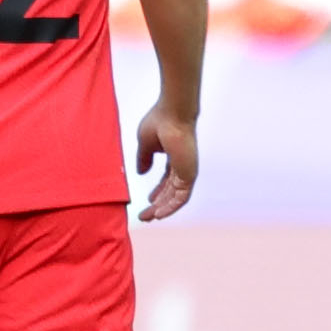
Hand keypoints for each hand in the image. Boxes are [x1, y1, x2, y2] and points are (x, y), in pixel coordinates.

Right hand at [134, 102, 198, 221]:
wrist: (172, 113)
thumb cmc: (159, 121)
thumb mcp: (145, 144)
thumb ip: (143, 159)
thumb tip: (141, 173)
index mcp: (173, 157)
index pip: (167, 180)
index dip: (157, 192)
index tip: (147, 201)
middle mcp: (182, 165)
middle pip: (170, 191)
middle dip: (157, 204)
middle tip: (145, 215)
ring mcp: (187, 170)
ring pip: (175, 197)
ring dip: (162, 209)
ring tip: (149, 217)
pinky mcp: (189, 174)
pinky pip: (181, 197)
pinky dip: (170, 207)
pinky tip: (159, 214)